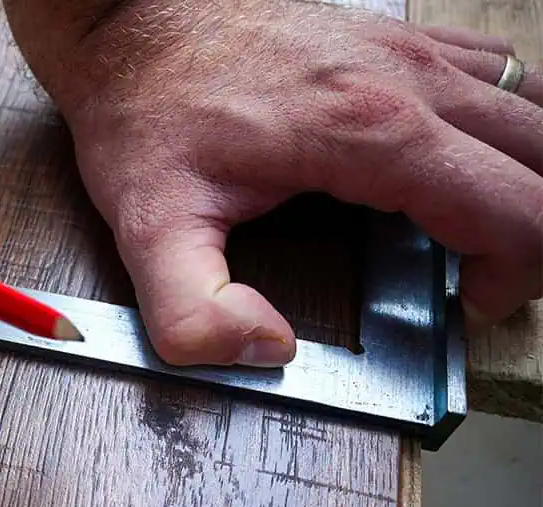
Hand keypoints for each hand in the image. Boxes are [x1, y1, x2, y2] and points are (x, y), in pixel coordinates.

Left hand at [54, 0, 540, 365]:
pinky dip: (502, 123)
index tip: (464, 300)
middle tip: (480, 274)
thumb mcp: (149, 228)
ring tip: (480, 222)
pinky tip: (458, 156)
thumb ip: (194, 310)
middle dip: (529, 236)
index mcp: (369, 133)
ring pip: (531, 110)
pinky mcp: (392, 39)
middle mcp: (408, 80)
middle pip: (541, 162)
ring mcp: (407, 49)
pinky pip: (494, 71)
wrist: (132, 23)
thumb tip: (265, 347)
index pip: (517, 211)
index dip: (512, 275)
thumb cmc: (146, 111)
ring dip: (525, 177)